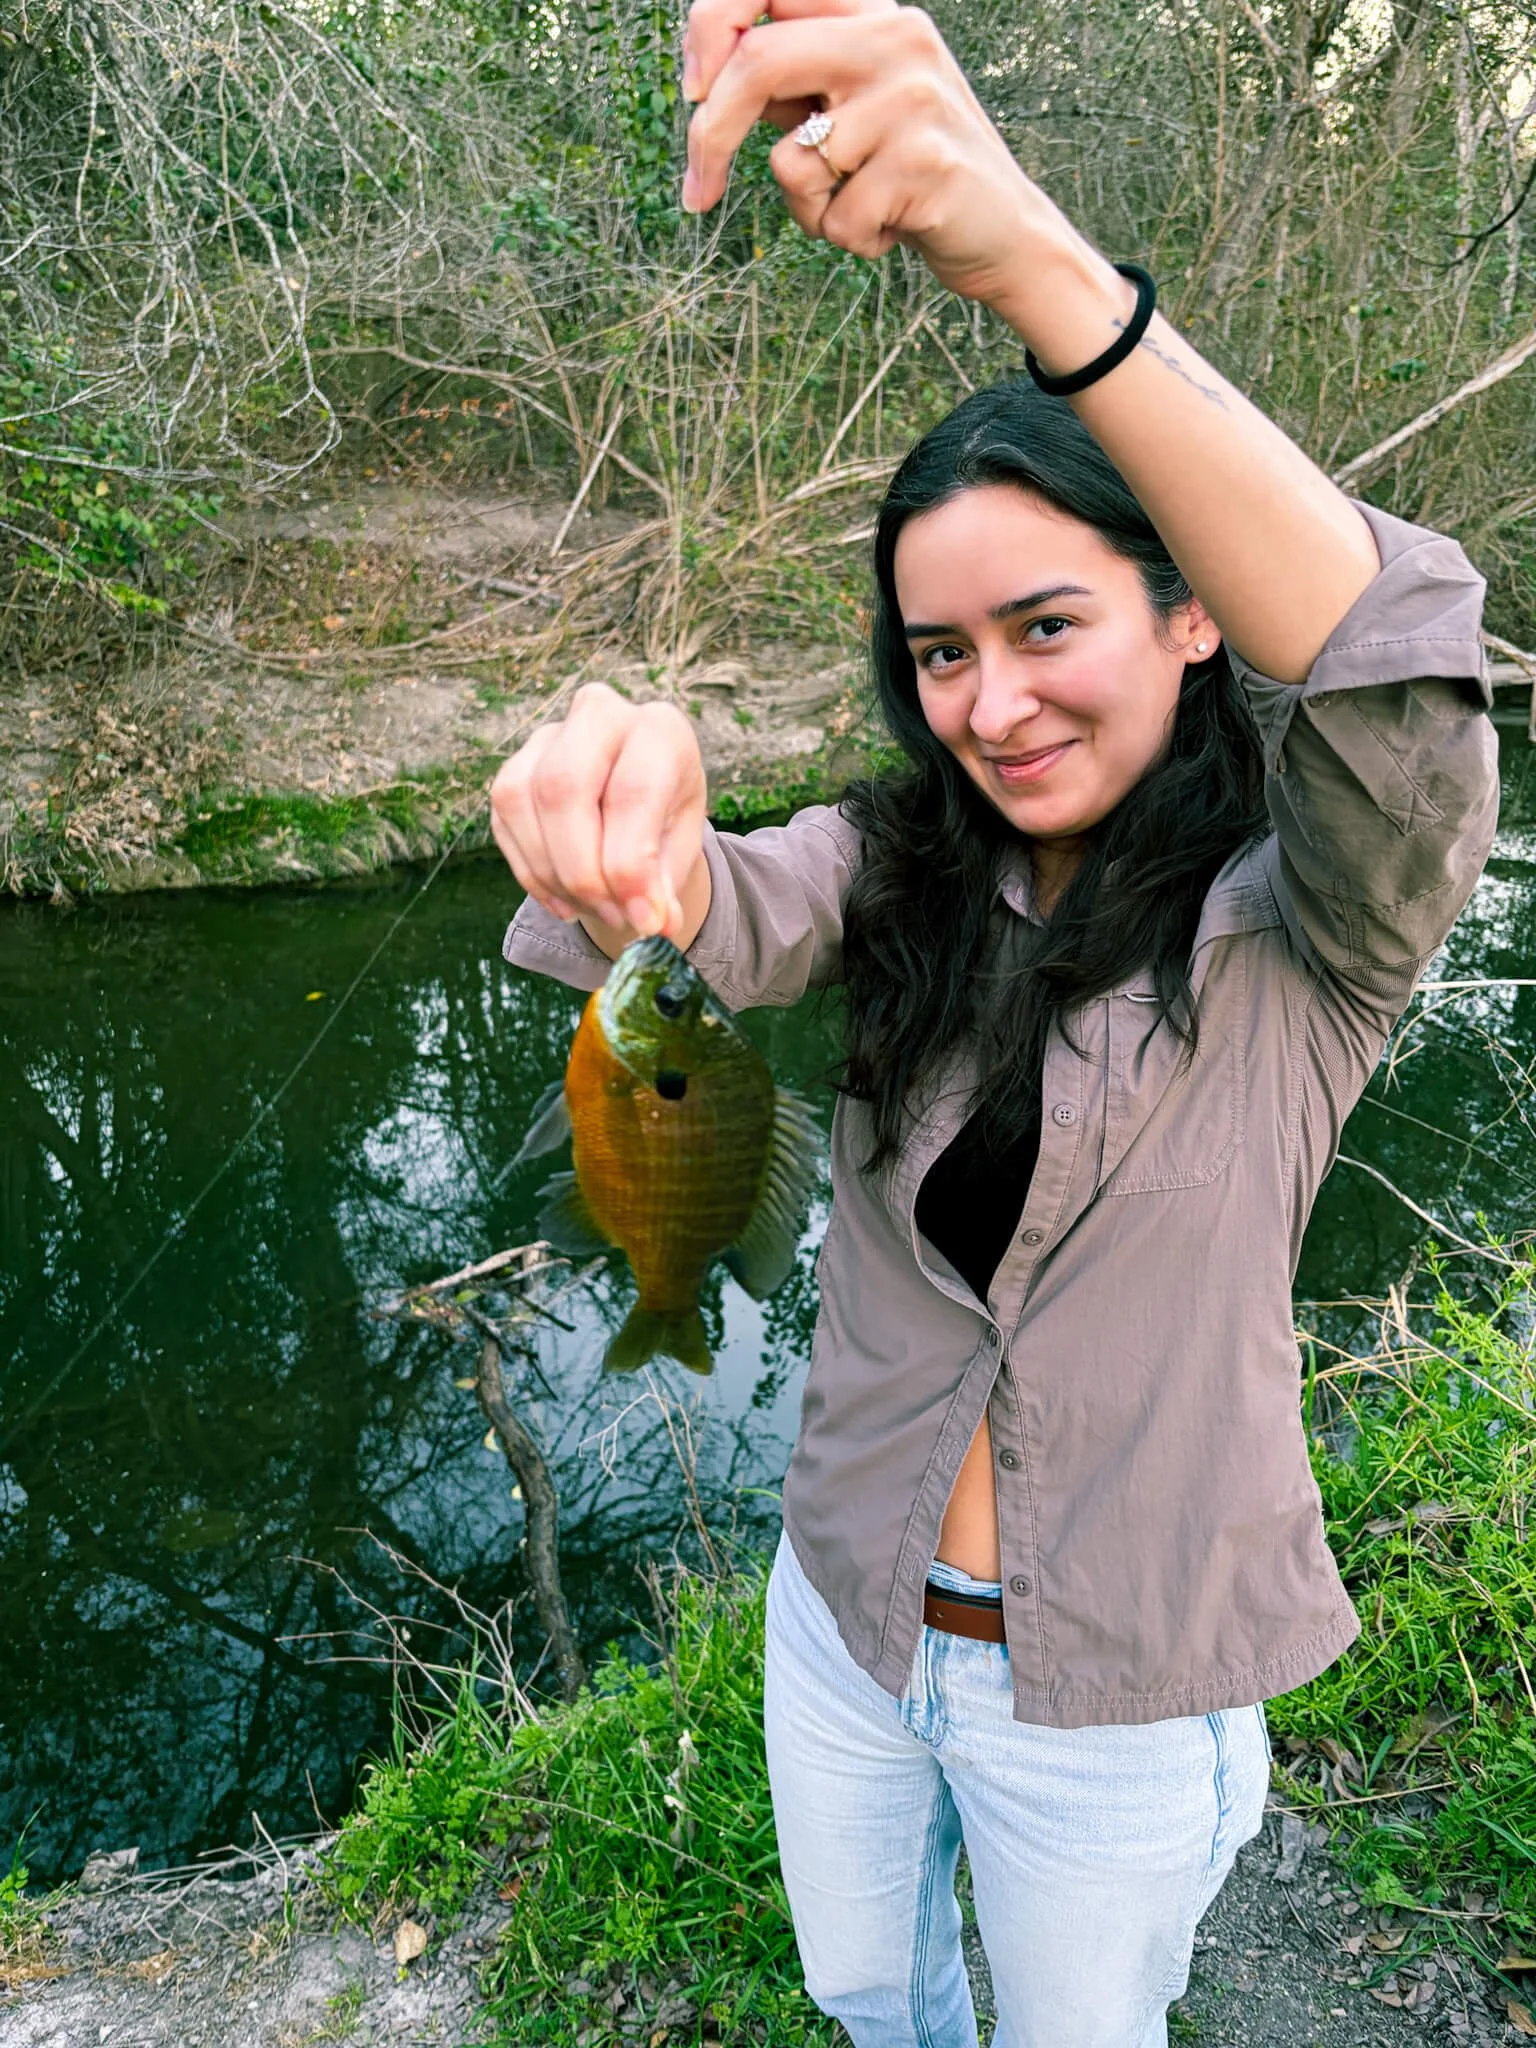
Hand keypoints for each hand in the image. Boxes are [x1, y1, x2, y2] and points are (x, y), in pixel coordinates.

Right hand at [490, 684, 708, 943]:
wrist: (638, 800)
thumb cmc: (665, 818)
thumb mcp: (681, 848)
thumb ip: (667, 883)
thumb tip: (654, 925)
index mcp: (659, 728)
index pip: (632, 792)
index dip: (631, 867)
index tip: (644, 921)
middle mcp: (598, 715)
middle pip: (563, 787)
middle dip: (582, 871)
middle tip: (613, 917)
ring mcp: (547, 737)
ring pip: (523, 803)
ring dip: (554, 876)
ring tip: (594, 910)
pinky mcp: (514, 767)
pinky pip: (504, 821)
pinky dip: (533, 874)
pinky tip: (565, 900)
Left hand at [680, 0, 1062, 310]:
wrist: (1003, 232)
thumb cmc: (907, 175)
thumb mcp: (845, 108)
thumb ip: (788, 81)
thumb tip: (701, 78)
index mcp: (871, 13)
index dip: (708, 29)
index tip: (691, 91)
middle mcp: (895, 38)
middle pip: (758, 63)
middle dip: (709, 136)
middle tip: (696, 195)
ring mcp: (913, 97)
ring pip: (792, 161)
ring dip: (808, 209)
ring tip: (863, 204)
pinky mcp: (924, 162)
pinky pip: (834, 217)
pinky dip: (849, 240)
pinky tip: (893, 226)